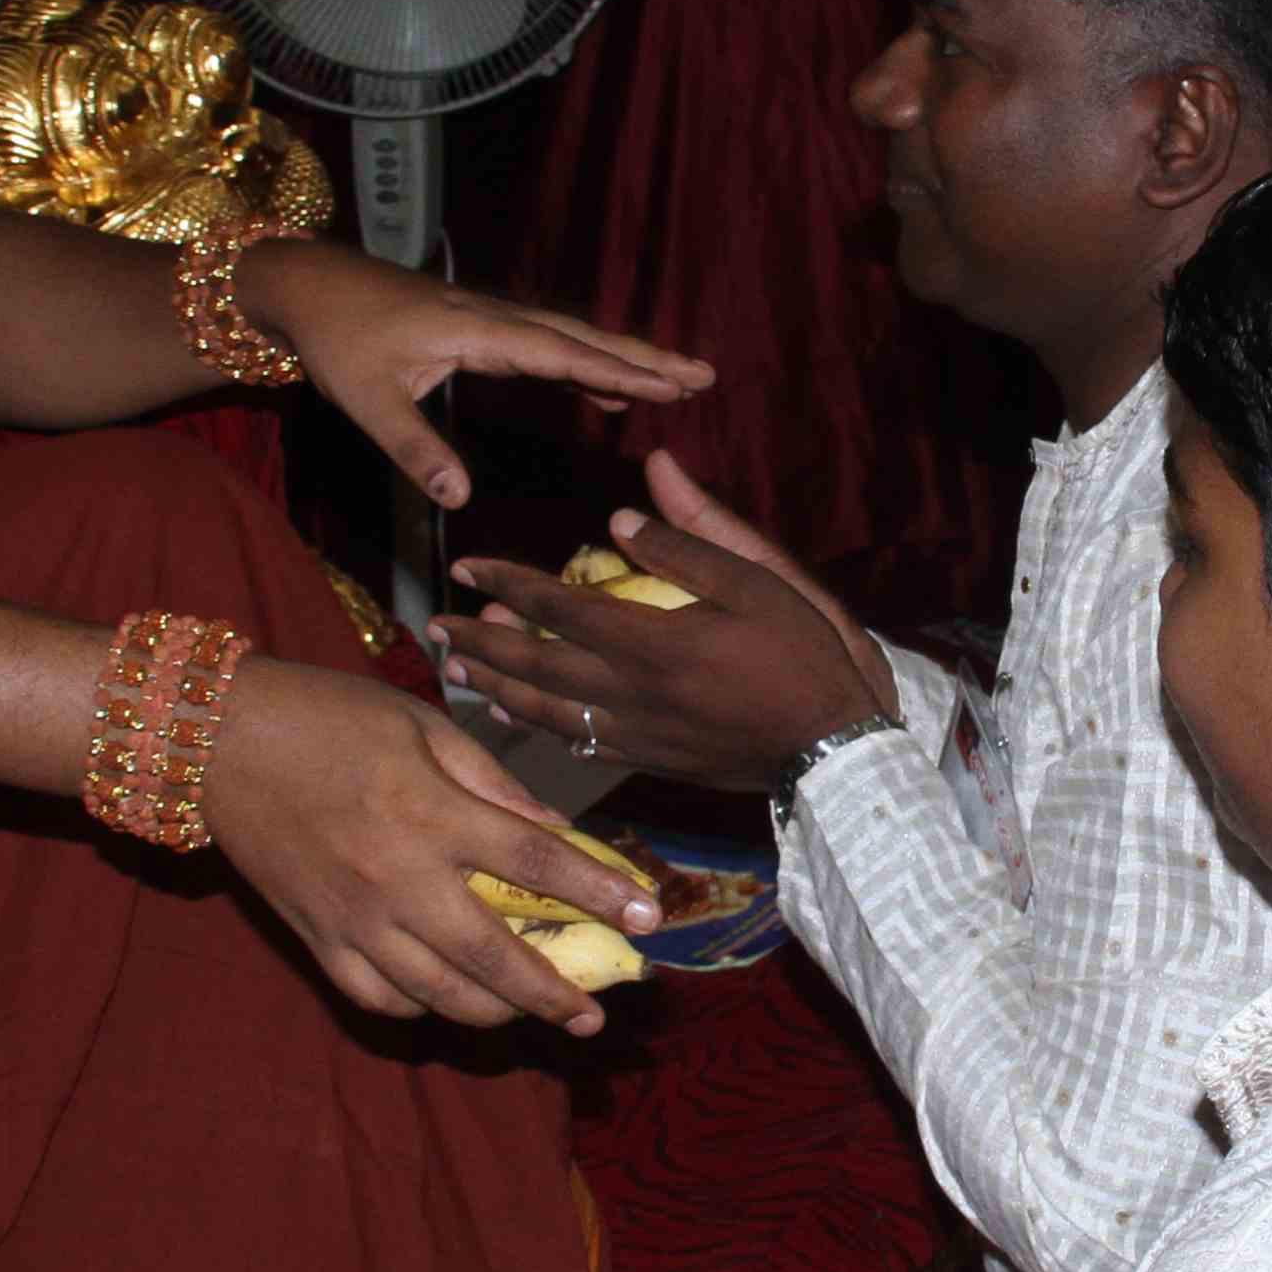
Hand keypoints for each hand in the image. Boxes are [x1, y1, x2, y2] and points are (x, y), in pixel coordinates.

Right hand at [199, 654, 667, 1033]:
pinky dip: (421, 1009)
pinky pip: (379, 998)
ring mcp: (354, 918)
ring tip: (530, 1012)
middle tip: (593, 1014)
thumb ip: (495, 785)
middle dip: (555, 996)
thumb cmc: (329, 717)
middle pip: (495, 959)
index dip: (600, 894)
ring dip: (496, 1013)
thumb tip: (559, 832)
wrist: (215, 740)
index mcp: (431, 813)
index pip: (537, 863)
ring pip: (440, 995)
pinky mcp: (316, 938)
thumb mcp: (424, 726)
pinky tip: (448, 999)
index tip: (649, 919)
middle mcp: (398, 878)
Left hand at [240, 243, 712, 513]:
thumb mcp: (368, 401)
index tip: (666, 384)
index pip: (558, 353)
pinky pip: (547, 343)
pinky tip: (603, 390)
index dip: (614, 371)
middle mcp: (493, 317)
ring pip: (569, 336)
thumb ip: (415, 448)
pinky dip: (585, 362)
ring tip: (677, 380)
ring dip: (623, 357)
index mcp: (475, 331)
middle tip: (702, 375)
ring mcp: (489, 318)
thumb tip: (460, 496)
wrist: (306, 286)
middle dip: (643, 356)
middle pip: (581, 336)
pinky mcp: (479, 325)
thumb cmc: (336, 340)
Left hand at [427, 455, 897, 792]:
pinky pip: (576, 744)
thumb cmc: (806, 655)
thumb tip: (619, 512)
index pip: (557, 608)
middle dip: (479, 644)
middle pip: (533, 666)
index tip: (466, 568)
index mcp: (654, 641)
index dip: (506, 584)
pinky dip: (537, 728)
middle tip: (436, 626)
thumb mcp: (760, 580)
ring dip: (494, 689)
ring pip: (545, 712)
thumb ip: (689, 542)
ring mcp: (637, 734)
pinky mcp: (650, 760)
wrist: (835, 749)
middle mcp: (631, 693)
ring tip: (456, 671)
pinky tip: (518, 718)